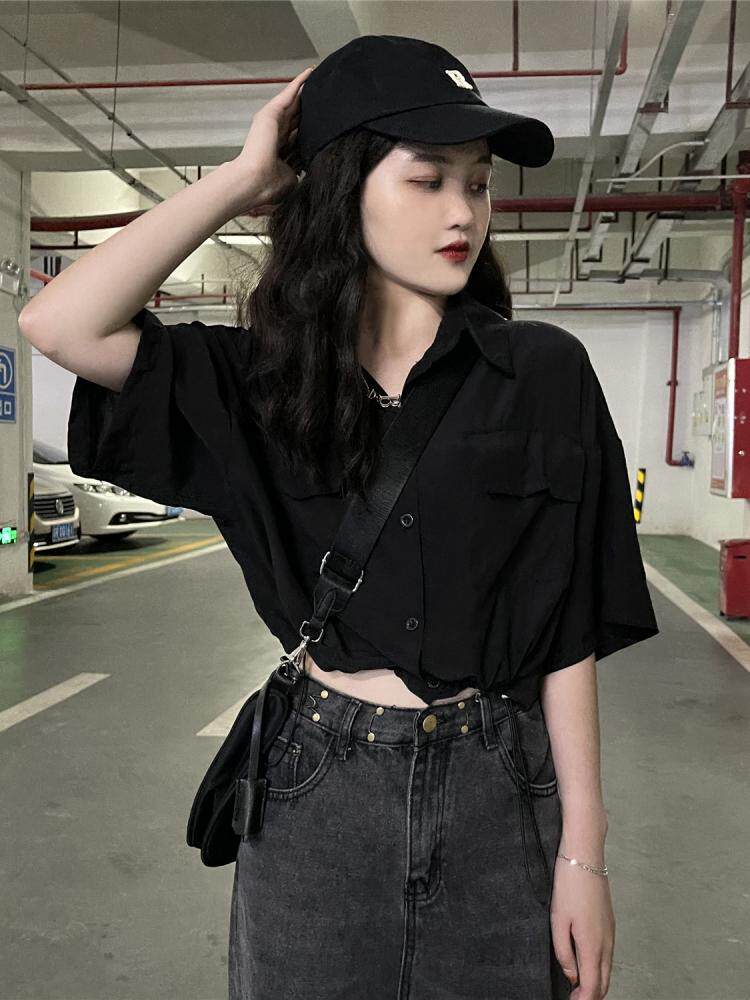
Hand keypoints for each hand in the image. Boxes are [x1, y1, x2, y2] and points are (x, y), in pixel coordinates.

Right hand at [229, 65, 314, 214]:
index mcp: (280, 150)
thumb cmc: (270, 185)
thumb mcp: (293, 176)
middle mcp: (276, 134)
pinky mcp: (270, 113)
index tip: (324, 120)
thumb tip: (314, 163)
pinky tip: (309, 73)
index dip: (310, 127)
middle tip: (325, 93)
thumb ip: (302, 168)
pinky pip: (288, 93)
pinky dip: (299, 83)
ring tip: (319, 77)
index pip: (298, 134)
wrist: (255, 181)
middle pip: (296, 115)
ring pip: (292, 101)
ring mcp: (272, 122)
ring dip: (305, 90)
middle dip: (309, 106)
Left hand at [550, 858, 614, 997]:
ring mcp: (611, 933)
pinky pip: (608, 955)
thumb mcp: (558, 920)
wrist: (585, 857)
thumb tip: (572, 976)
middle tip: (574, 998)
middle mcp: (606, 942)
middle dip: (592, 996)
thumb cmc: (569, 885)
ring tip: (578, 987)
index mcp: (592, 944)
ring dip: (596, 983)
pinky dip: (600, 968)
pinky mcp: (610, 924)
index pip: (592, 986)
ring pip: (608, 969)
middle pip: (604, 982)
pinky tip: (587, 964)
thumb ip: (564, 952)